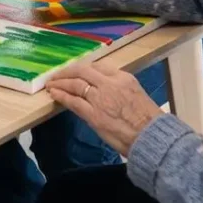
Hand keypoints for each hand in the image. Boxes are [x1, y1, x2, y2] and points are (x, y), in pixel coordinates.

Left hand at [46, 63, 164, 156]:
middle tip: (57, 75)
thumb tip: (104, 90)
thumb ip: (119, 88)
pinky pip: (73, 101)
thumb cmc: (148, 120)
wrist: (151, 136)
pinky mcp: (93, 114)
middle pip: (82, 71)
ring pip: (75, 84)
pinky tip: (54, 95)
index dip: (83, 69)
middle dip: (67, 72)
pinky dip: (62, 96)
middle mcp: (110, 84)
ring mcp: (100, 98)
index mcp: (122, 77)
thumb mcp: (136, 93)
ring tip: (51, 85)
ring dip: (61, 83)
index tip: (75, 72)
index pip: (98, 66)